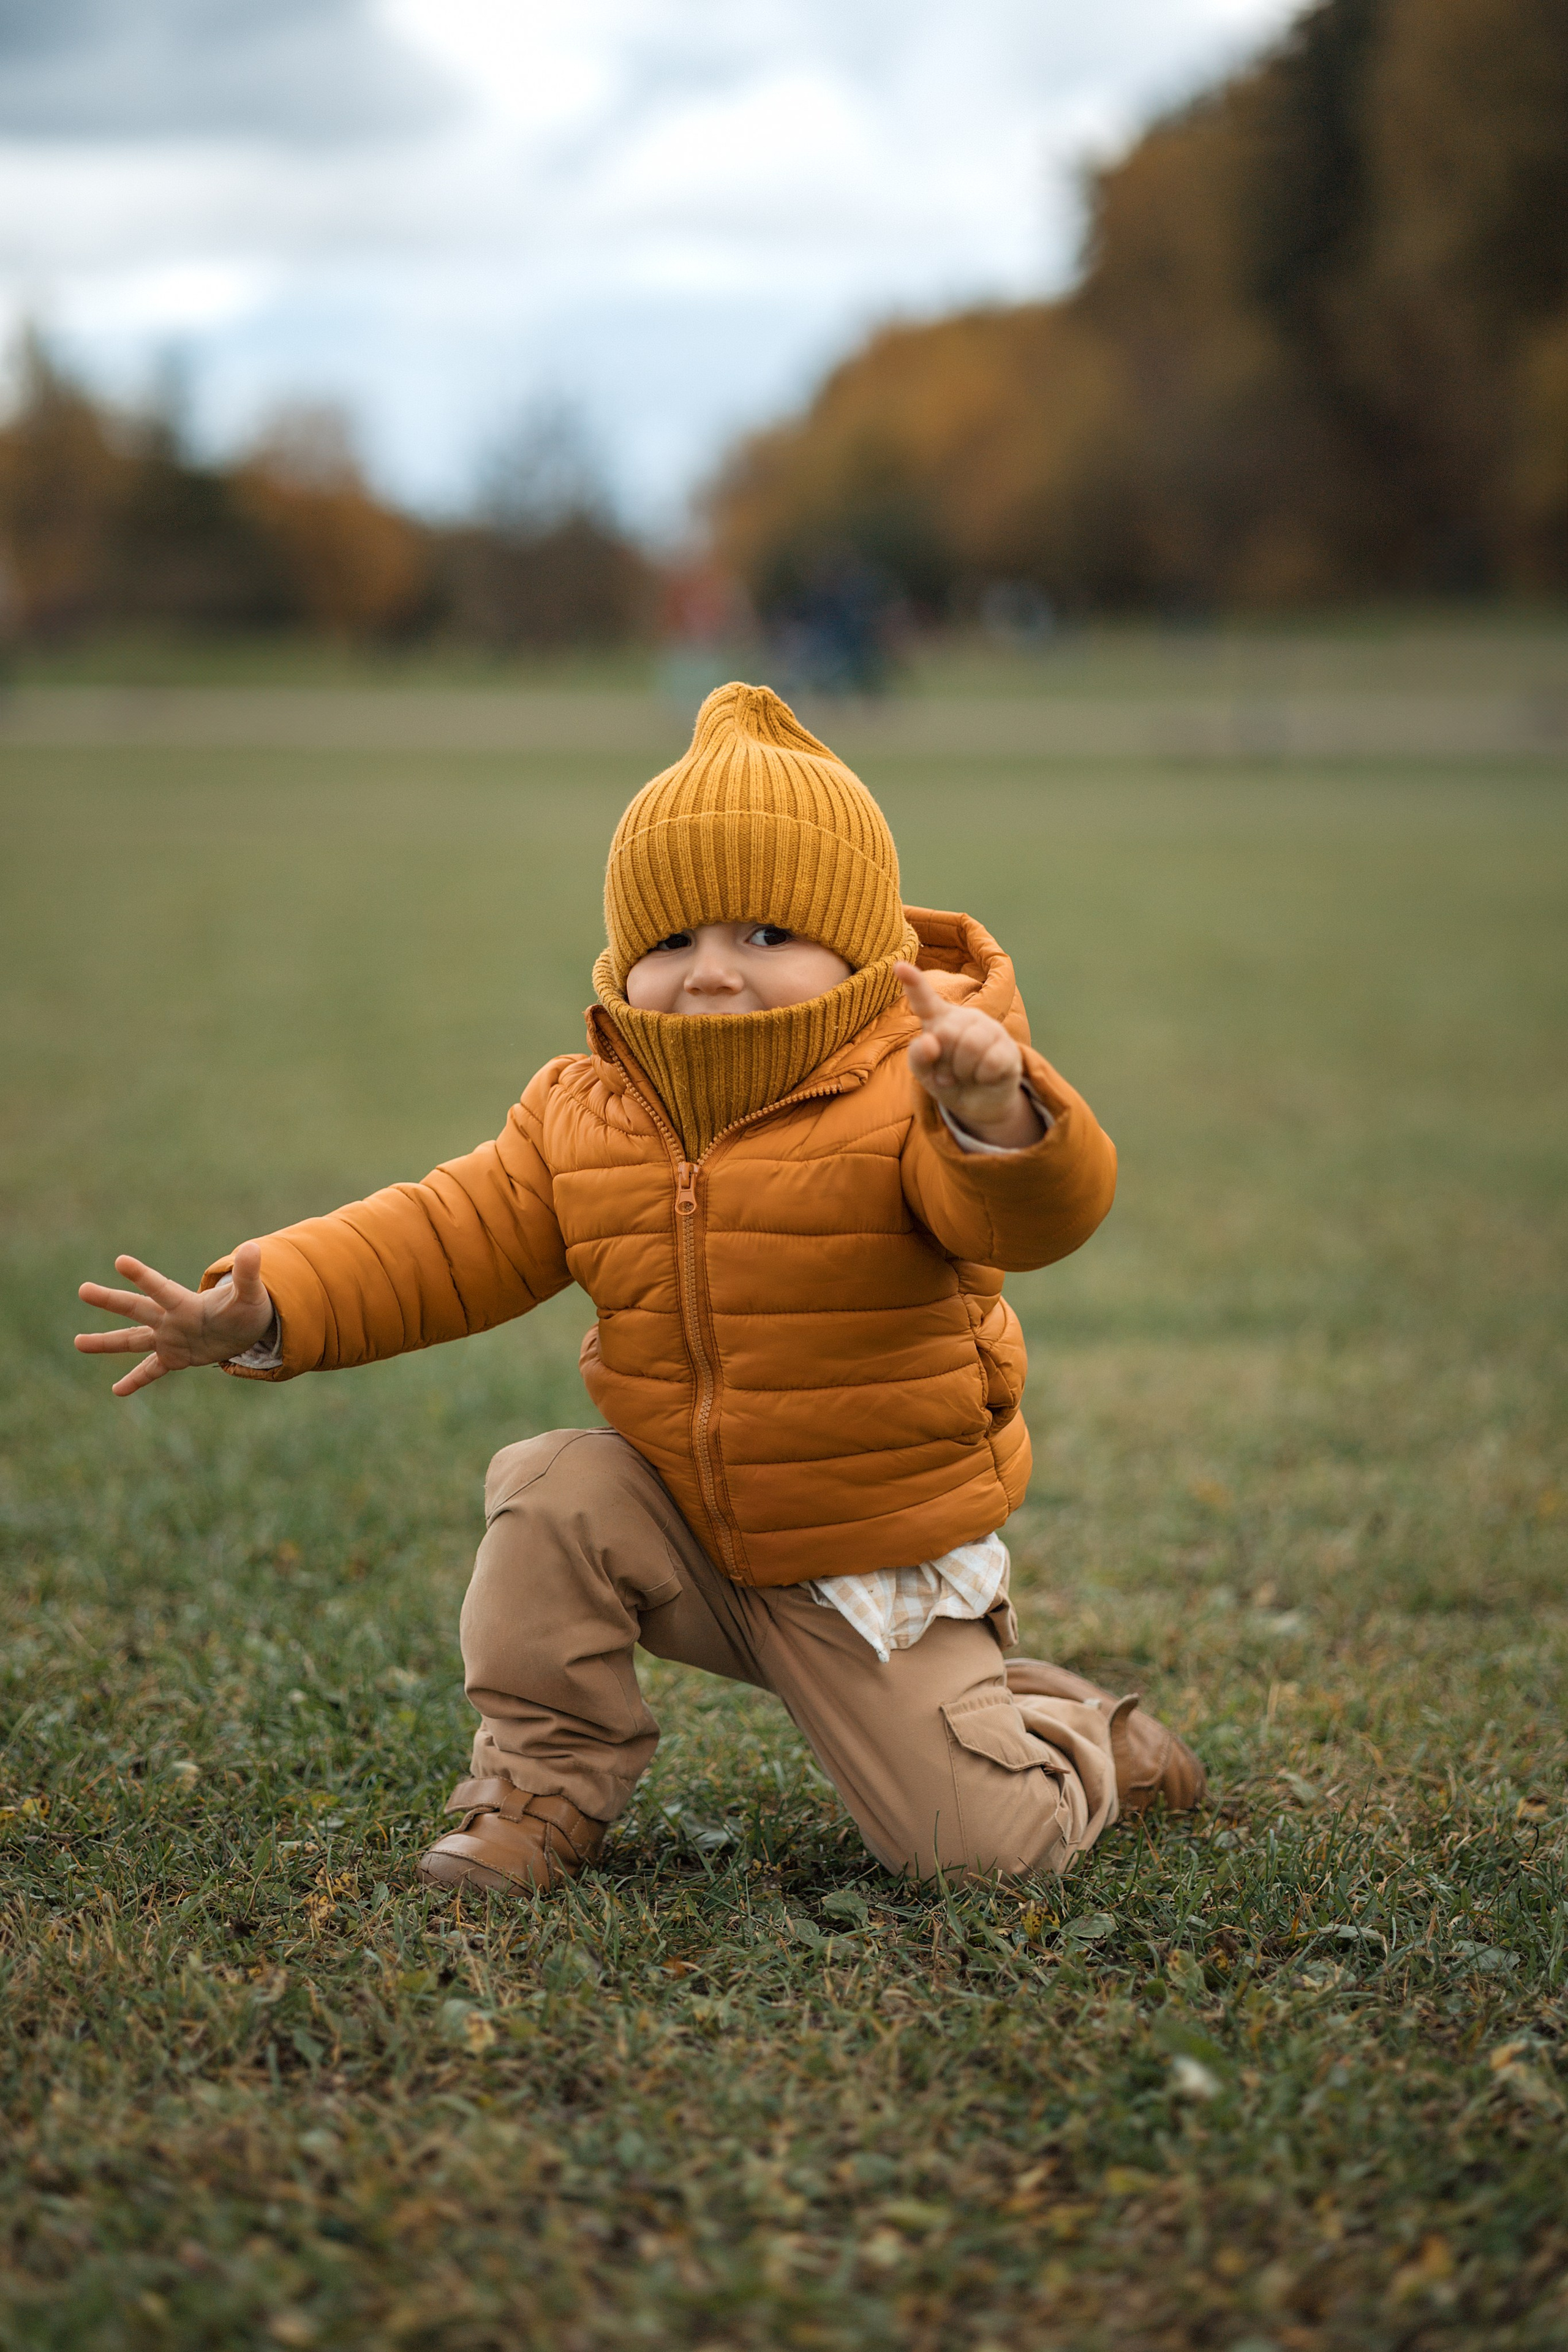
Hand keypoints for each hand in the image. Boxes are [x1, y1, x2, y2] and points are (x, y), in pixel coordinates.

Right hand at [75, 1241, 273, 1397]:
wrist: (245, 1327)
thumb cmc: (246, 1306)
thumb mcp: (251, 1293)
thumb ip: (247, 1274)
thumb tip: (253, 1248)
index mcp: (185, 1302)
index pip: (161, 1288)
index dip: (143, 1276)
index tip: (120, 1261)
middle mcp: (170, 1318)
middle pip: (136, 1308)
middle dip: (111, 1300)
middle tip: (83, 1289)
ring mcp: (169, 1338)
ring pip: (132, 1339)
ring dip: (106, 1342)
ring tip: (77, 1343)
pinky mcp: (174, 1357)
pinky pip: (151, 1370)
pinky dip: (135, 1380)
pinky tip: (117, 1391)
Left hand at [895, 962, 1044, 1148]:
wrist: (980, 1103)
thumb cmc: (950, 1080)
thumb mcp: (925, 1075)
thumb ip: (918, 1057)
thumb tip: (928, 1041)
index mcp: (939, 1020)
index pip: (924, 999)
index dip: (913, 982)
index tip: (898, 966)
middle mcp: (965, 1018)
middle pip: (946, 1032)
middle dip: (944, 1061)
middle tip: (949, 1072)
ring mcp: (990, 1030)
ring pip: (970, 1045)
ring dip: (963, 1071)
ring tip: (966, 1075)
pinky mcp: (1009, 1048)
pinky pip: (990, 1062)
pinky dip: (982, 1077)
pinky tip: (984, 1076)